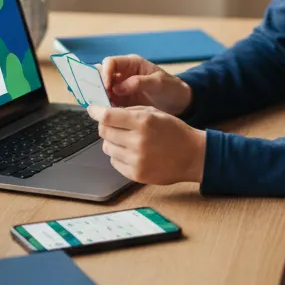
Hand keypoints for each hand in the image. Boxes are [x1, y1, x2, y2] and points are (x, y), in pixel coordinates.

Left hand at [85, 105, 205, 184]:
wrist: (192, 155)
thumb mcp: (155, 113)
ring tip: (129, 140)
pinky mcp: (136, 174)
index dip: (96, 112)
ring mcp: (136, 160)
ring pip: (107, 147)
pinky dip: (119, 156)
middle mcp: (138, 141)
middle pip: (104, 132)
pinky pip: (114, 162)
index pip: (108, 116)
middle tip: (115, 125)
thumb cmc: (174, 131)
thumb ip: (130, 111)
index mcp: (143, 121)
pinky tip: (133, 153)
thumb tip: (105, 112)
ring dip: (113, 142)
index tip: (92, 110)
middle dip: (106, 126)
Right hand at [97, 54, 192, 115]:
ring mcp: (121, 88)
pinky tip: (105, 115)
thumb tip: (118, 88)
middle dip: (96, 85)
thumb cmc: (171, 88)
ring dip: (98, 97)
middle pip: (101, 74)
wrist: (178, 102)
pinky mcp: (121, 101)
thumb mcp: (159, 83)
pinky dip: (104, 107)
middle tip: (98, 98)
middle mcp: (123, 74)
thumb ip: (139, 82)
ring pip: (102, 89)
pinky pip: (108, 102)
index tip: (106, 86)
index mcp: (132, 64)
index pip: (110, 63)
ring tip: (99, 108)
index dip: (105, 73)